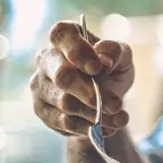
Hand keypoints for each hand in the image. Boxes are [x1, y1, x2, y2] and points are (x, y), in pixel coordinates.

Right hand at [30, 20, 134, 136]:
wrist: (105, 99)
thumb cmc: (111, 69)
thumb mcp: (122, 58)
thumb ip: (116, 53)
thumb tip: (104, 59)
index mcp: (66, 37)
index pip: (62, 35)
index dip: (78, 51)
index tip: (98, 67)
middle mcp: (47, 59)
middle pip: (62, 76)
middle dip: (91, 92)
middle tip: (116, 105)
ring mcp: (40, 85)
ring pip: (65, 103)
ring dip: (96, 113)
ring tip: (119, 118)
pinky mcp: (42, 110)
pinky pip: (64, 122)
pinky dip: (89, 127)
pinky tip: (108, 127)